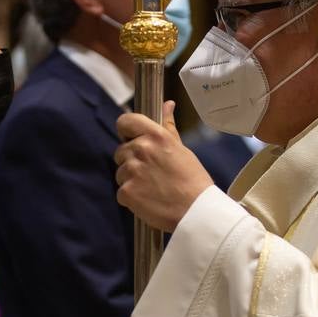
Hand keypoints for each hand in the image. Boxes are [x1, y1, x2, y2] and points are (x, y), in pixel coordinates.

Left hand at [114, 101, 214, 231]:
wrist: (196, 211)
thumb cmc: (193, 180)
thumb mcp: (181, 149)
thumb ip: (168, 126)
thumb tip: (167, 104)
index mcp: (156, 135)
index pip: (125, 121)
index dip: (126, 130)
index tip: (131, 139)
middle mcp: (141, 149)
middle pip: (121, 151)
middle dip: (132, 161)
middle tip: (152, 173)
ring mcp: (132, 171)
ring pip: (121, 172)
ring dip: (132, 180)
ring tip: (153, 188)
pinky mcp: (126, 192)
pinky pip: (121, 192)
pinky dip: (132, 198)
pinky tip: (149, 200)